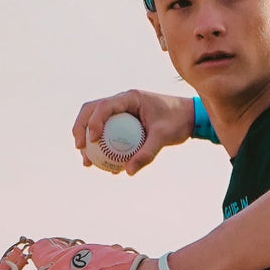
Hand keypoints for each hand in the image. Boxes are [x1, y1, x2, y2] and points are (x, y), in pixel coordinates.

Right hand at [71, 90, 194, 174]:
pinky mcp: (124, 122)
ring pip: (96, 122)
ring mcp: (121, 112)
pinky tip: (102, 166)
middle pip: (91, 111)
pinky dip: (102, 148)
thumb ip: (147, 153)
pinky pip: (108, 133)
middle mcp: (122, 102)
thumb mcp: (164, 137)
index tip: (92, 140)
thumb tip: (128, 172)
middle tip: (80, 149)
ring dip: (87, 140)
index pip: (104, 106)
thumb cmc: (178, 122)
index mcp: (130, 98)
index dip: (93, 122)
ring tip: (87, 162)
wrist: (189, 118)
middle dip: (81, 129)